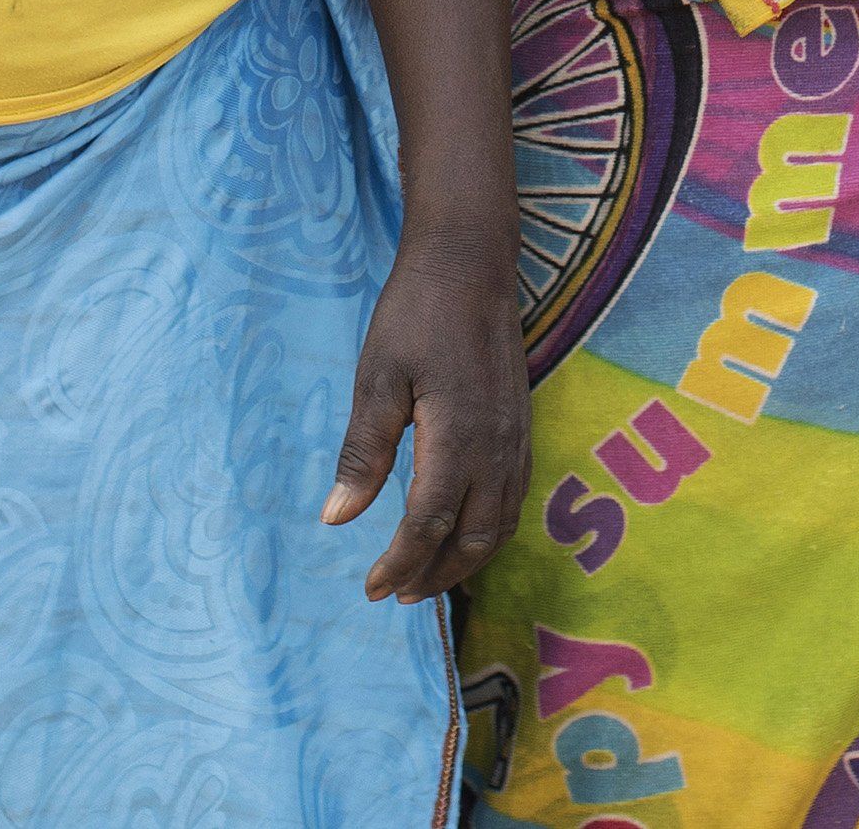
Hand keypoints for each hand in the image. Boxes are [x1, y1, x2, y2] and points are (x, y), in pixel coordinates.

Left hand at [321, 236, 524, 600]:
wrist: (471, 263)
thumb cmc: (415, 315)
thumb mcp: (377, 379)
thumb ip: (364, 453)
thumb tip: (336, 519)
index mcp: (459, 440)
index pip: (428, 525)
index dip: (400, 564)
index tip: (370, 588)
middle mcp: (497, 449)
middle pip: (473, 539)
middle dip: (434, 575)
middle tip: (395, 594)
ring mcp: (516, 439)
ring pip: (501, 525)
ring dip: (465, 561)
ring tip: (427, 578)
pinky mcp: (522, 427)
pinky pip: (514, 498)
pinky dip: (489, 531)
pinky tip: (463, 530)